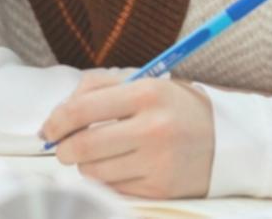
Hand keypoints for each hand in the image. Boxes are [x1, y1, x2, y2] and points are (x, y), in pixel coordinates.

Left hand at [40, 70, 214, 198]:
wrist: (224, 138)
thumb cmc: (169, 106)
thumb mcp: (138, 82)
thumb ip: (93, 88)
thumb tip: (55, 118)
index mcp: (145, 94)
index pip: (82, 110)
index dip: (56, 122)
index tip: (47, 129)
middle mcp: (153, 129)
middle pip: (84, 147)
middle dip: (63, 149)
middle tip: (62, 148)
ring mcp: (158, 162)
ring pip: (95, 172)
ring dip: (86, 165)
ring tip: (97, 154)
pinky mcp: (162, 188)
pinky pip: (115, 188)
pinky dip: (108, 179)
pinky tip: (120, 166)